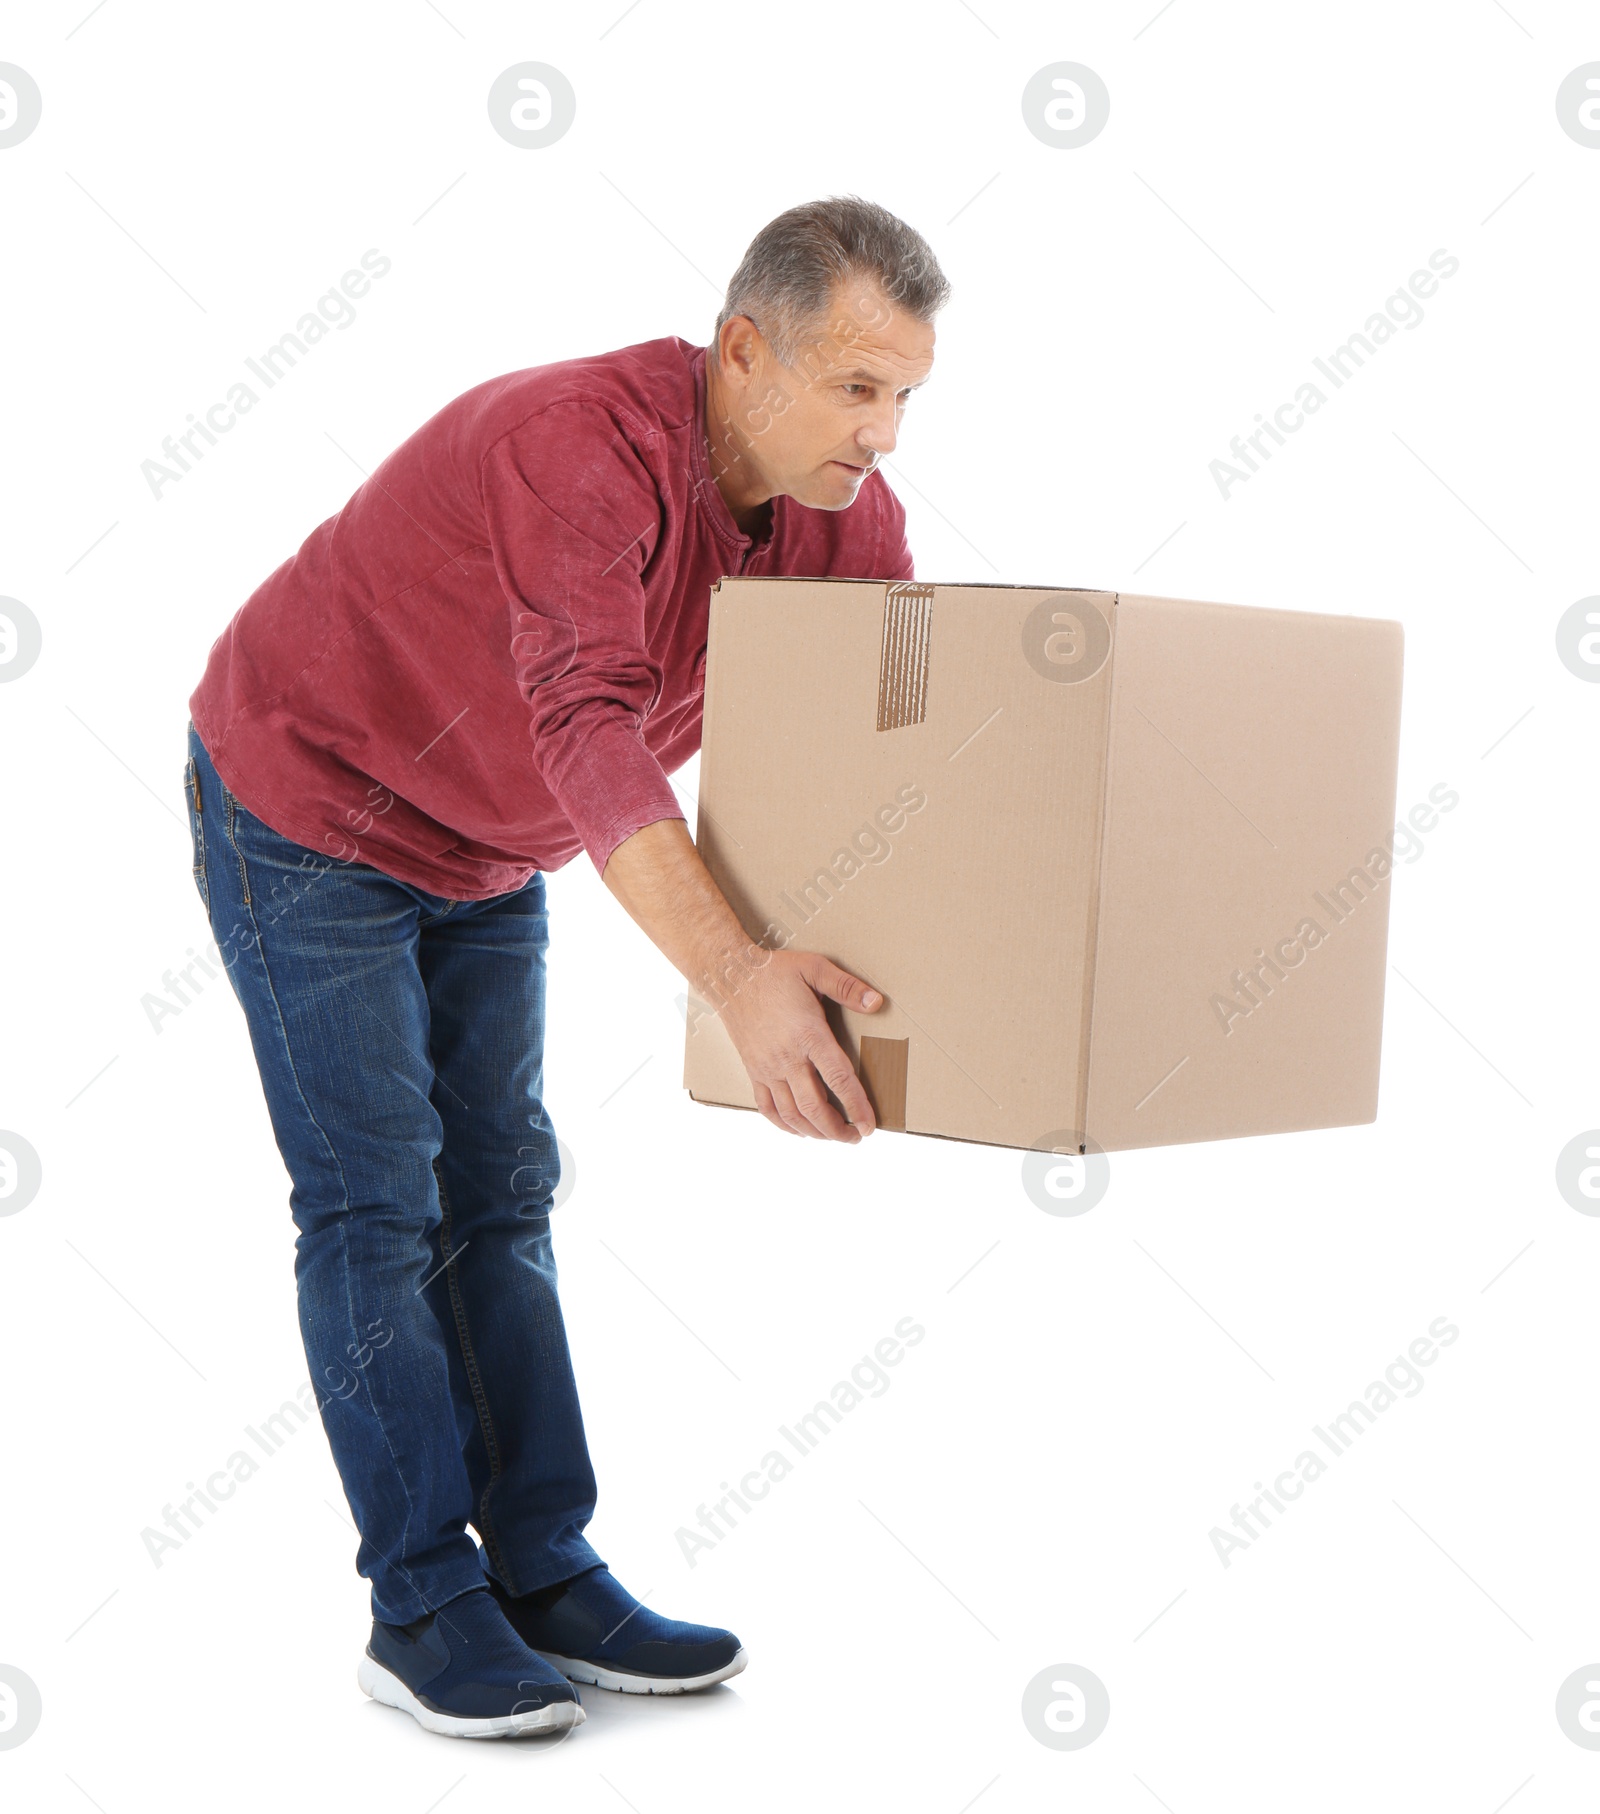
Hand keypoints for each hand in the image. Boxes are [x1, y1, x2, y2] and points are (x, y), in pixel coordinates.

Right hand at [718, 948, 883, 1141]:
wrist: (731, 977)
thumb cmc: (774, 972)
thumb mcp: (815, 968)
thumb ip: (847, 987)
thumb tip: (877, 1002)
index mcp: (808, 1035)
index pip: (838, 1079)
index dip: (857, 1106)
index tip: (869, 1125)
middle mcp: (787, 1057)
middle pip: (815, 1107)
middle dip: (838, 1130)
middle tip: (856, 1136)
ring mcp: (767, 1068)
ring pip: (791, 1114)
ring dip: (815, 1132)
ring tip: (833, 1137)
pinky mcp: (753, 1070)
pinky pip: (767, 1108)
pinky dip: (784, 1125)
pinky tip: (798, 1130)